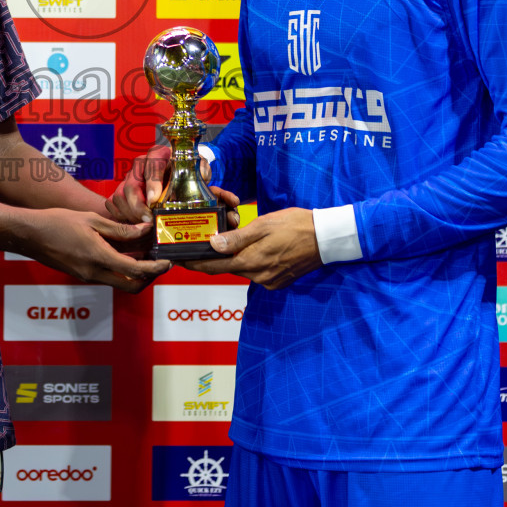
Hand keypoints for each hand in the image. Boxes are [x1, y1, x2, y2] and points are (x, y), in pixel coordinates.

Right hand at [21, 207, 170, 293]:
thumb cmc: (57, 222)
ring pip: (120, 283)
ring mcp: (87, 276)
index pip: (136, 270)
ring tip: (145, 252)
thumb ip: (120, 229)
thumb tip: (145, 230)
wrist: (29, 234)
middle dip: (150, 278)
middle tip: (160, 263)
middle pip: (131, 286)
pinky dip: (121, 269)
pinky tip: (125, 251)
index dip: (156, 268)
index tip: (168, 263)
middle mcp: (94, 273)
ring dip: (136, 273)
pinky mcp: (82, 274)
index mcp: (98, 257)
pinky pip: (108, 276)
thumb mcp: (91, 220)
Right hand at [105, 145, 225, 224]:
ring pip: (120, 197)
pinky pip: (113, 205)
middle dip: (137, 206)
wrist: (170, 173)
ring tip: (144, 227)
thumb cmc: (184, 170)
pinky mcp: (121, 193)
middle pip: (130, 185)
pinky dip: (122, 217)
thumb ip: (205, 174)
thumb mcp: (196, 168)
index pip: (151, 165)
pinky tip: (134, 226)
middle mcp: (139, 166)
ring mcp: (128, 180)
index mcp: (158, 156)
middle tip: (149, 220)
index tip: (155, 200)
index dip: (152, 183)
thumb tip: (218, 189)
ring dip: (130, 214)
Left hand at [183, 206, 319, 289]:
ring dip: (237, 257)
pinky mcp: (279, 281)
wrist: (327, 238)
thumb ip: (236, 238)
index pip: (214, 268)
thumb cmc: (296, 225)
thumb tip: (212, 245)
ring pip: (243, 269)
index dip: (194, 264)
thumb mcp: (263, 225)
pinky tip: (259, 248)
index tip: (179, 261)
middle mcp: (258, 276)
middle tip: (207, 242)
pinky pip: (258, 272)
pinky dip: (253, 262)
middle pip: (228, 268)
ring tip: (238, 240)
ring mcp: (270, 281)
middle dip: (217, 256)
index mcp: (251, 262)